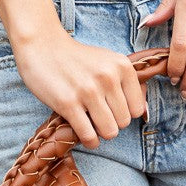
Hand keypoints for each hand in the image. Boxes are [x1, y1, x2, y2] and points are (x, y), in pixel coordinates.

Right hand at [11, 21, 147, 149]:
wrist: (42, 45)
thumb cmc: (77, 58)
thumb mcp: (108, 61)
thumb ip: (126, 83)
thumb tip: (144, 113)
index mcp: (121, 66)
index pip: (137, 108)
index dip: (125, 112)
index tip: (112, 108)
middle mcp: (107, 78)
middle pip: (124, 122)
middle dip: (112, 123)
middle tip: (98, 116)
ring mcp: (88, 91)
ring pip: (110, 132)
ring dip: (101, 133)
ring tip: (92, 125)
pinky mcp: (68, 104)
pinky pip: (88, 135)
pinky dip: (89, 141)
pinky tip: (85, 135)